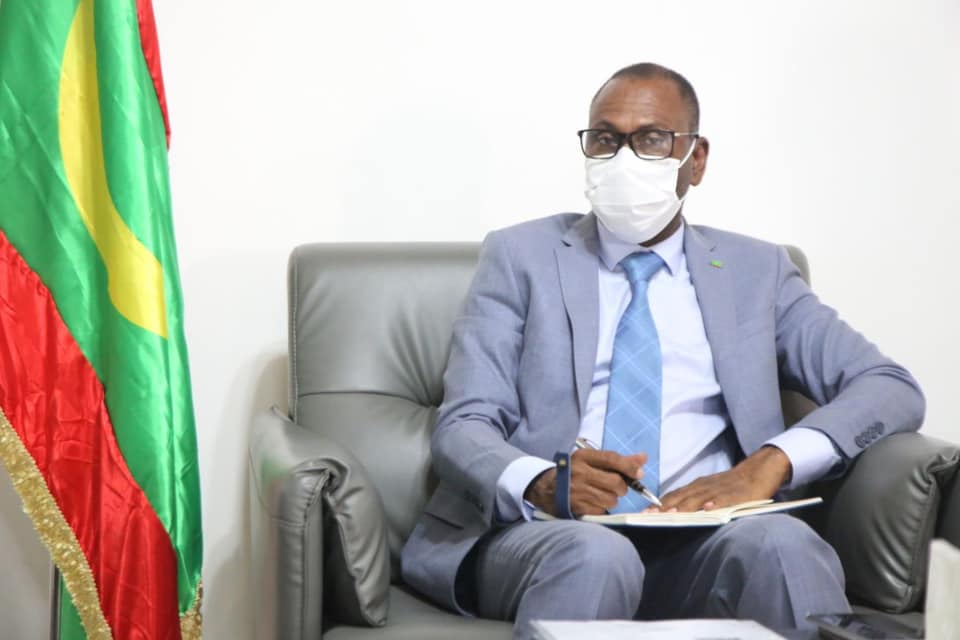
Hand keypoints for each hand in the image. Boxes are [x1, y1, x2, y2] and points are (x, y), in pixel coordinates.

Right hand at [524, 449, 646, 515]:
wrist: (545, 489)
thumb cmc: (573, 472)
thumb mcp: (590, 460)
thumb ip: (617, 460)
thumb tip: (643, 458)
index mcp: (582, 457)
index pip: (612, 459)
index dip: (629, 466)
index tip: (639, 473)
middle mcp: (579, 473)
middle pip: (615, 482)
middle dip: (622, 487)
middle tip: (615, 487)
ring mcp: (577, 491)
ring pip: (612, 499)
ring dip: (612, 499)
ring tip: (601, 495)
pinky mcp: (577, 507)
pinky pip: (602, 510)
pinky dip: (602, 508)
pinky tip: (593, 503)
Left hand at [657, 446, 791, 511]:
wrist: (758, 472)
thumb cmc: (730, 485)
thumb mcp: (708, 489)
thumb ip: (692, 499)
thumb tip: (671, 512)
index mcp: (696, 486)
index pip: (673, 495)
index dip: (658, 504)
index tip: (644, 513)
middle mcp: (704, 486)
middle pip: (681, 497)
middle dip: (665, 507)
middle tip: (650, 516)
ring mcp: (719, 489)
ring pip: (699, 498)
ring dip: (685, 506)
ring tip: (673, 514)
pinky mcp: (737, 494)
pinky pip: (725, 499)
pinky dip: (716, 503)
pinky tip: (708, 508)